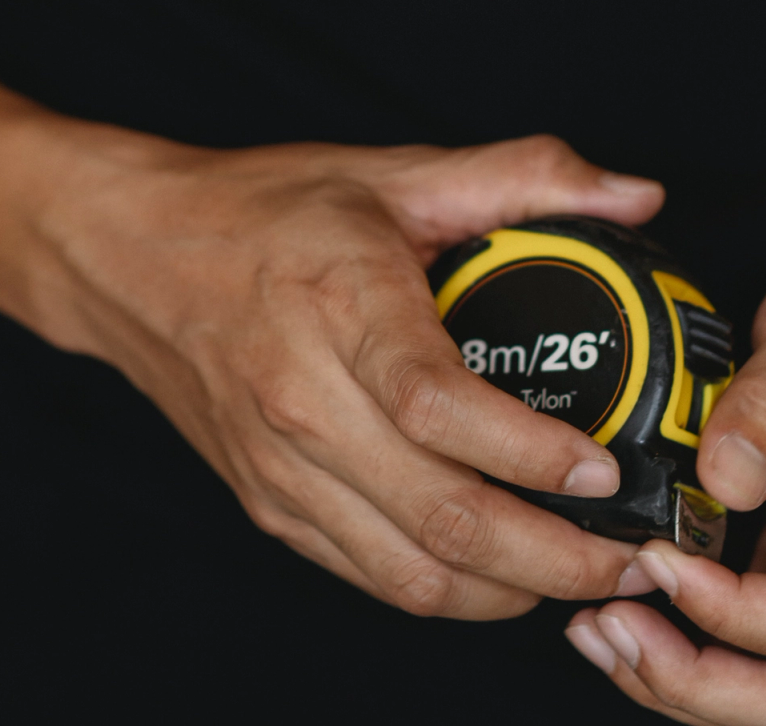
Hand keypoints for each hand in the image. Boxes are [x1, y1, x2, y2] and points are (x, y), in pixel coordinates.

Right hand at [20, 130, 667, 618]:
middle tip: (629, 559)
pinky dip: (449, 594)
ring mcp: (281, 468)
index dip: (531, 454)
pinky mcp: (269, 505)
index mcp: (340, 308)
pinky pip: (371, 577)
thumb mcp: (390, 172)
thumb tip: (636, 195)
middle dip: (555, 559)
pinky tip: (503, 575)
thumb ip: (521, 176)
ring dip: (511, 592)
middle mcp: (302, 404)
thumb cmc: (260, 215)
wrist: (128, 258)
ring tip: (583, 576)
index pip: (438, 407)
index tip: (602, 470)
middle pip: (442, 517)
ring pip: (412, 572)